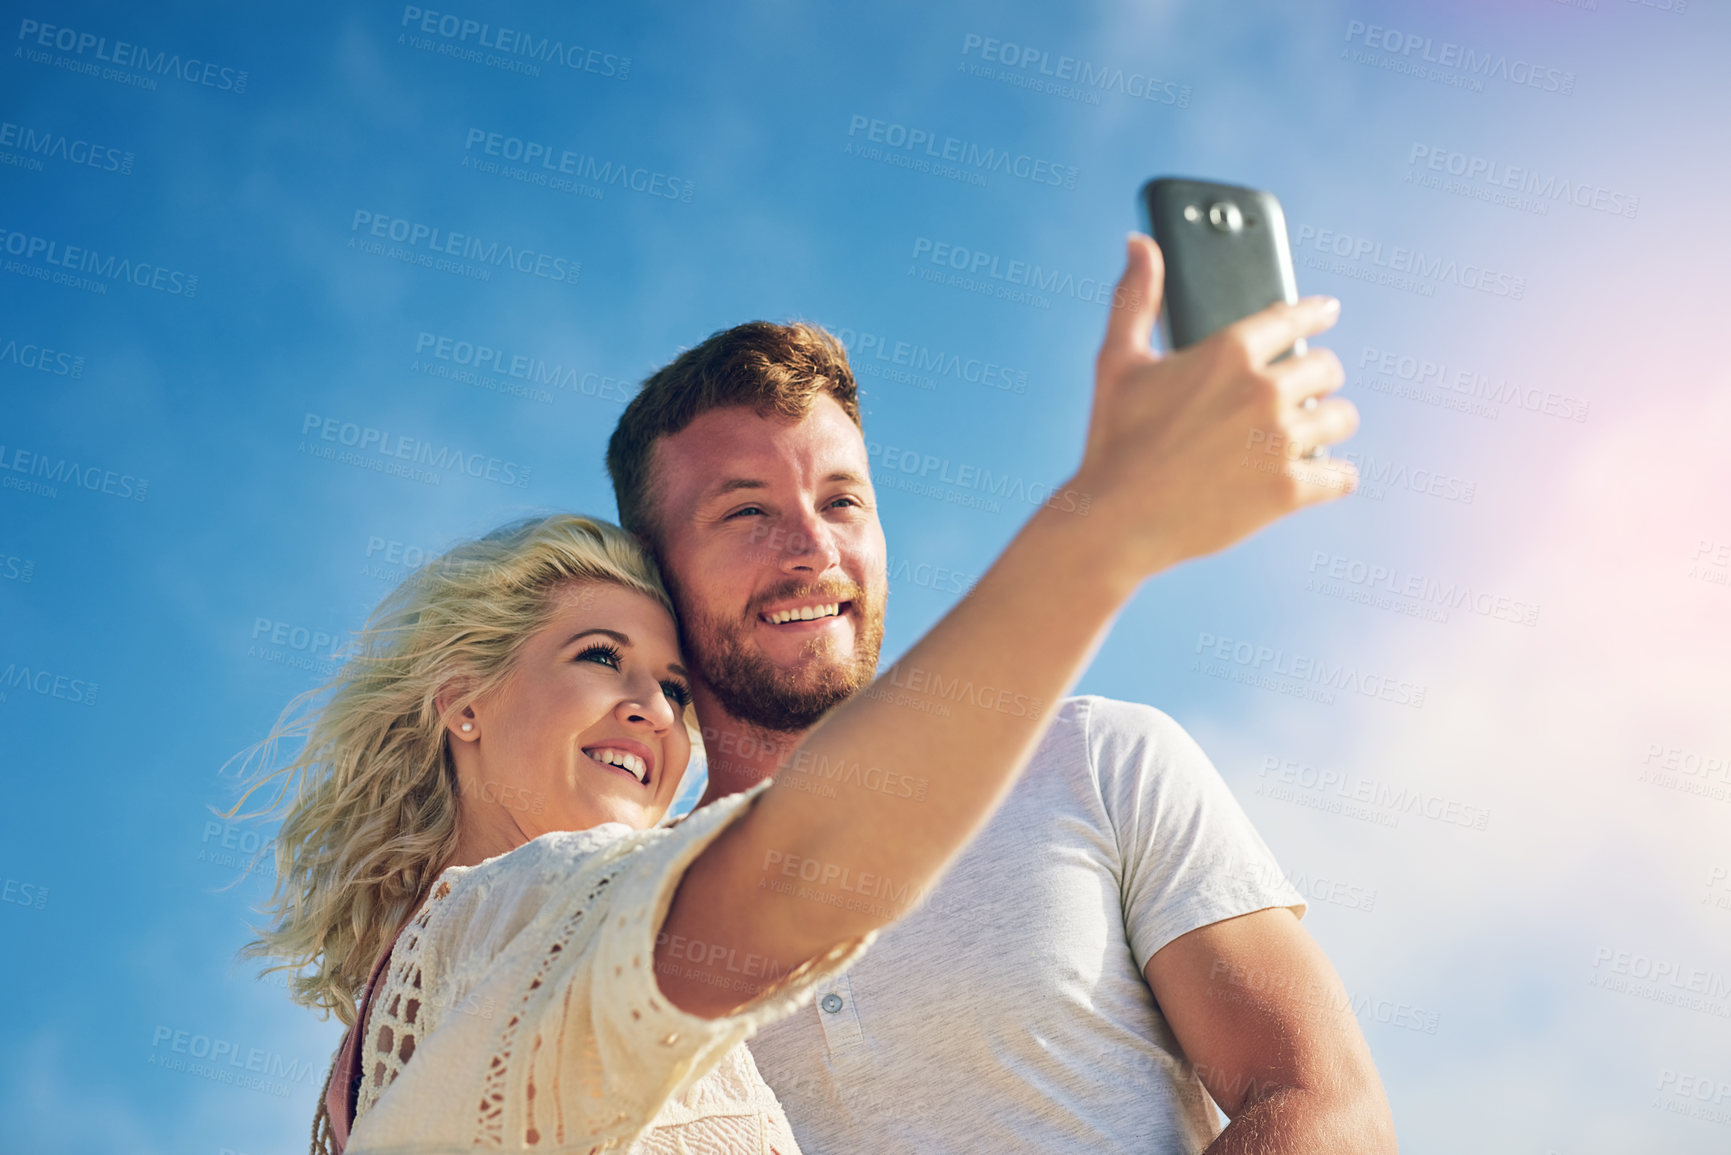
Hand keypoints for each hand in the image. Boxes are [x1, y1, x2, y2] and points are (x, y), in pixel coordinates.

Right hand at [1074, 233, 1358, 578]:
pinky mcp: (1289, 491)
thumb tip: (1139, 243)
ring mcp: (1280, 442)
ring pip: (1342, 418)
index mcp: (1228, 351)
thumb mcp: (1117, 361)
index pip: (1295, 316)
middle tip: (1304, 389)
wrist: (1114, 521)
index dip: (1315, 311)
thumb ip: (1135, 297)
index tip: (1326, 312)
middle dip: (1317, 376)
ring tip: (1310, 433)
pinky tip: (1317, 476)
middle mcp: (1263, 390)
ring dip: (1327, 424)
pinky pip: (1342, 475)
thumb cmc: (1113, 440)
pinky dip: (1331, 476)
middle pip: (1328, 367)